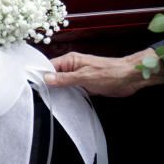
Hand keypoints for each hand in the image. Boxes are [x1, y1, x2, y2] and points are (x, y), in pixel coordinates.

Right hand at [45, 49, 163, 97]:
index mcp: (70, 60)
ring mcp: (79, 76)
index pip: (49, 66)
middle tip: (40, 96)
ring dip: (59, 91)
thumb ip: (65, 78)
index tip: (33, 86)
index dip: (41, 75)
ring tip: (49, 101)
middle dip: (48, 84)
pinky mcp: (86, 85)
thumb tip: (46, 78)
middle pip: (55, 75)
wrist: (131, 78)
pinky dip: (68, 95)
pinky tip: (63, 103)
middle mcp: (73, 67)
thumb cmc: (109, 74)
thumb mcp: (85, 77)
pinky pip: (73, 90)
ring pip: (63, 84)